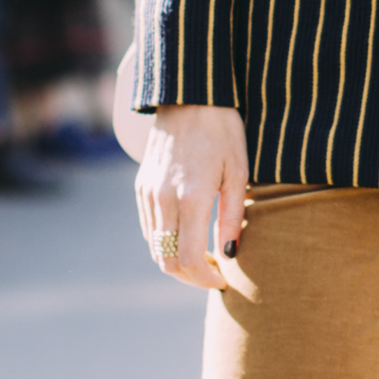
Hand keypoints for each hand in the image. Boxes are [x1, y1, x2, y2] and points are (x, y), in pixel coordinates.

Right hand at [136, 104, 248, 288]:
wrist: (189, 98)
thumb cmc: (223, 133)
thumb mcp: (238, 172)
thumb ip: (232, 217)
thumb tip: (230, 254)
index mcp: (190, 197)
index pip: (189, 259)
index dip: (205, 279)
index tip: (223, 281)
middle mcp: (162, 199)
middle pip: (167, 261)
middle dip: (190, 277)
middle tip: (214, 274)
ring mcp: (147, 193)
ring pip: (155, 247)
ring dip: (177, 261)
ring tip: (205, 256)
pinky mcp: (141, 187)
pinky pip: (149, 228)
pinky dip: (166, 242)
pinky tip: (188, 235)